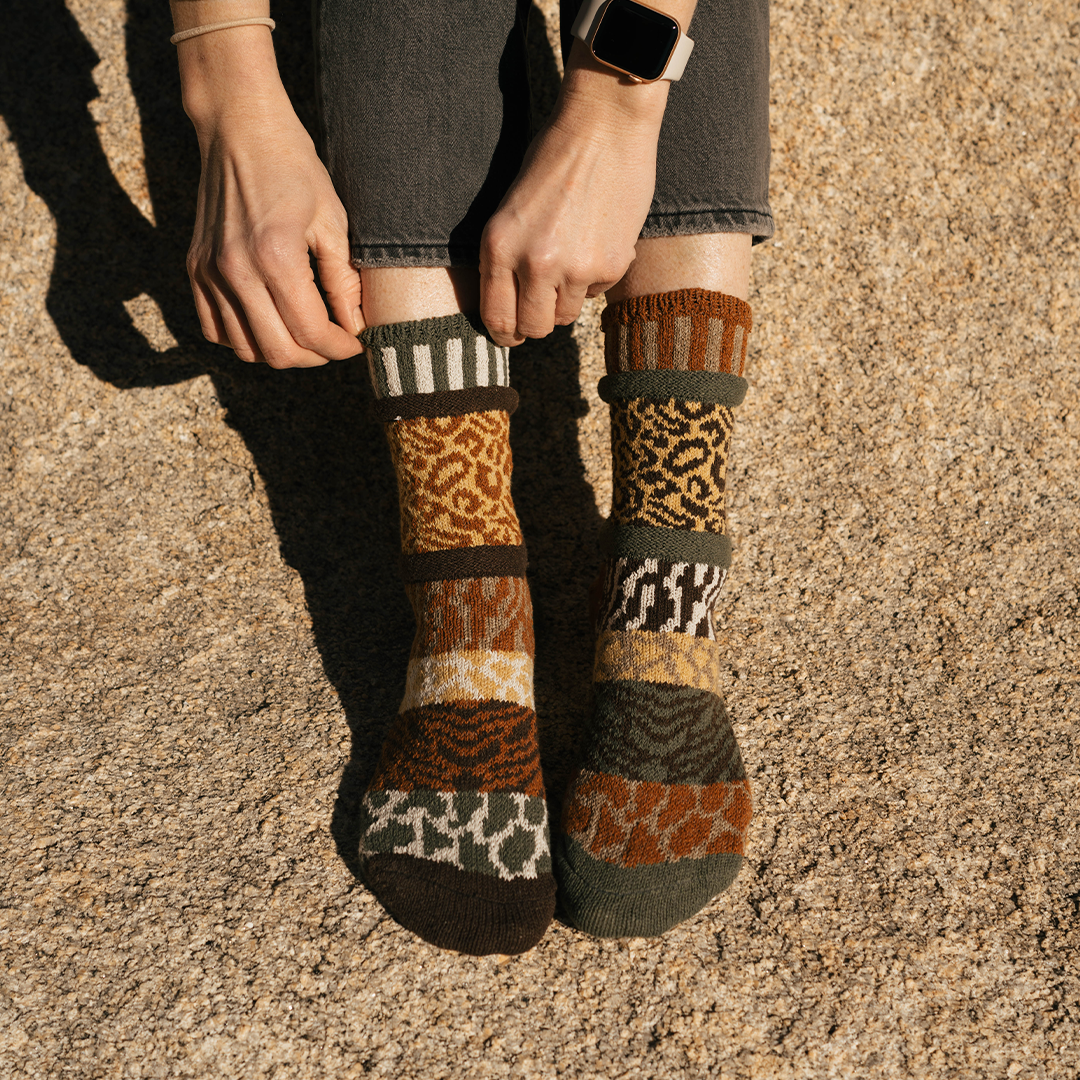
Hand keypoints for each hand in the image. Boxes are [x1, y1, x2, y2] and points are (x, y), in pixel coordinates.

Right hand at [175, 21, 362, 368]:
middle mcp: (236, 271)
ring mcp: (210, 273)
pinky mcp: (195, 269)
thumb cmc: (293, 167)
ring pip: (247, 349)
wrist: (239, 126)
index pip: (311, 333)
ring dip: (281, 351)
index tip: (356, 344)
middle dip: (315, 357)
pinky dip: (245, 339)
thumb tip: (355, 327)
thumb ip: (343, 281)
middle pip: (278, 352)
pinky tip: (270, 323)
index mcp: (276, 258)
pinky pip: (216, 330)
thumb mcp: (332, 220)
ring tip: (305, 333)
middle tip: (334, 343)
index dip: (339, 348)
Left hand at [479, 49, 669, 345]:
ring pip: (566, 315)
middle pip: (534, 328)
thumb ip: (508, 258)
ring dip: (568, 297)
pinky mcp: (611, 266)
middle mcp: (533, 264)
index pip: (497, 318)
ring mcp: (575, 268)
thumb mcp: (511, 210)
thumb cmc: (554, 157)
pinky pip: (597, 292)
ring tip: (573, 255)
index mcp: (499, 246)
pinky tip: (597, 237)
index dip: (506, 333)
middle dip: (538, 321)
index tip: (513, 333)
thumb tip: (514, 307)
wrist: (605, 124)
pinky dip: (596, 275)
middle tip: (544, 304)